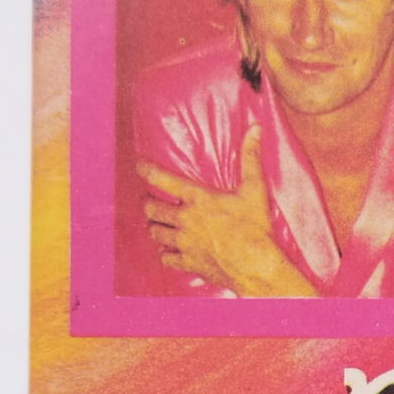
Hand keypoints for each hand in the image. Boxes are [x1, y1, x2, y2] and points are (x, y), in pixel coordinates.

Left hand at [136, 126, 318, 297]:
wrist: (254, 264)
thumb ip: (251, 158)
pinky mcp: (187, 261)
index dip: (146, 170)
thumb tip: (255, 128)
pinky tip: (167, 251)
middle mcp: (184, 218)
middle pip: (152, 208)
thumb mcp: (254, 189)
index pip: (161, 179)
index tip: (138, 165)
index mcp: (197, 198)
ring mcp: (183, 242)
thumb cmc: (254, 227)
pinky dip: (164, 253)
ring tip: (156, 223)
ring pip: (155, 232)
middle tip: (149, 200)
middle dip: (148, 203)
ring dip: (154, 226)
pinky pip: (166, 257)